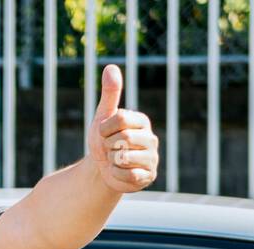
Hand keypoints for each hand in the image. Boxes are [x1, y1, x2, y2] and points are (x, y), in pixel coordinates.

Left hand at [86, 65, 157, 193]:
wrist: (102, 169)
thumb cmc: (104, 140)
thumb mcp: (103, 116)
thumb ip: (110, 94)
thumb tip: (111, 67)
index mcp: (141, 121)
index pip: (119, 120)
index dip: (104, 129)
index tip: (103, 133)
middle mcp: (151, 138)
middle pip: (122, 139)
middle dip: (108, 146)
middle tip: (110, 148)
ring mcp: (152, 158)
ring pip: (124, 158)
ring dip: (112, 161)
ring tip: (115, 160)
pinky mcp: (148, 176)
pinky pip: (128, 175)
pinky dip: (117, 175)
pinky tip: (119, 172)